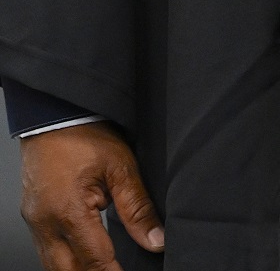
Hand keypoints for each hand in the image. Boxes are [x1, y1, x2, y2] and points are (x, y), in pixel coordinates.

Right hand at [20, 122, 164, 268]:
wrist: (55, 115)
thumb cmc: (86, 134)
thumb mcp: (121, 166)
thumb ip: (137, 207)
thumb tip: (155, 239)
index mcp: (68, 212)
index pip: (94, 260)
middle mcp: (45, 223)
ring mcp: (35, 222)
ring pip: (54, 265)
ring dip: (78, 270)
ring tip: (104, 268)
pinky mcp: (33, 217)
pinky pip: (46, 250)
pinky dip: (65, 259)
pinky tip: (82, 257)